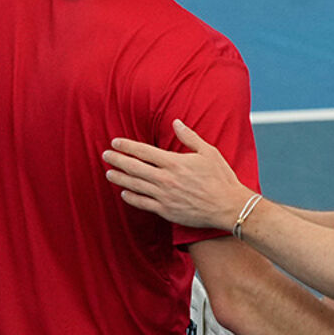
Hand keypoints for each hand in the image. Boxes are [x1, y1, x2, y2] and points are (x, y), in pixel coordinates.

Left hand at [103, 119, 252, 230]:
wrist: (228, 207)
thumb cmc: (221, 178)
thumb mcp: (208, 152)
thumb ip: (189, 137)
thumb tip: (175, 123)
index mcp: (174, 162)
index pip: (143, 152)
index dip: (127, 146)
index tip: (115, 143)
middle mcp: (166, 179)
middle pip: (134, 168)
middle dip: (117, 160)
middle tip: (105, 155)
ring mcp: (164, 196)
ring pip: (135, 186)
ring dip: (120, 178)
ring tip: (108, 173)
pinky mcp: (166, 211)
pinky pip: (143, 204)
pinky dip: (131, 198)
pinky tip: (124, 194)